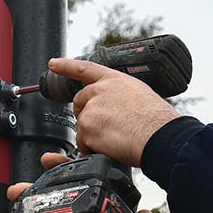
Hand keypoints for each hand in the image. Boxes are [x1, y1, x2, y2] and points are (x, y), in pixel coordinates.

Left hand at [51, 58, 179, 167]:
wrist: (159, 135)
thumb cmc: (157, 121)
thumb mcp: (141, 96)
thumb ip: (121, 96)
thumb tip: (118, 107)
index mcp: (114, 80)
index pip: (85, 69)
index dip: (67, 66)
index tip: (54, 64)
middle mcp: (99, 91)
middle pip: (80, 103)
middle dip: (87, 116)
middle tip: (105, 128)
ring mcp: (91, 109)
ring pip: (82, 126)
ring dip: (94, 136)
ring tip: (116, 140)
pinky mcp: (87, 127)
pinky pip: (83, 144)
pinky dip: (94, 149)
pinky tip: (111, 148)